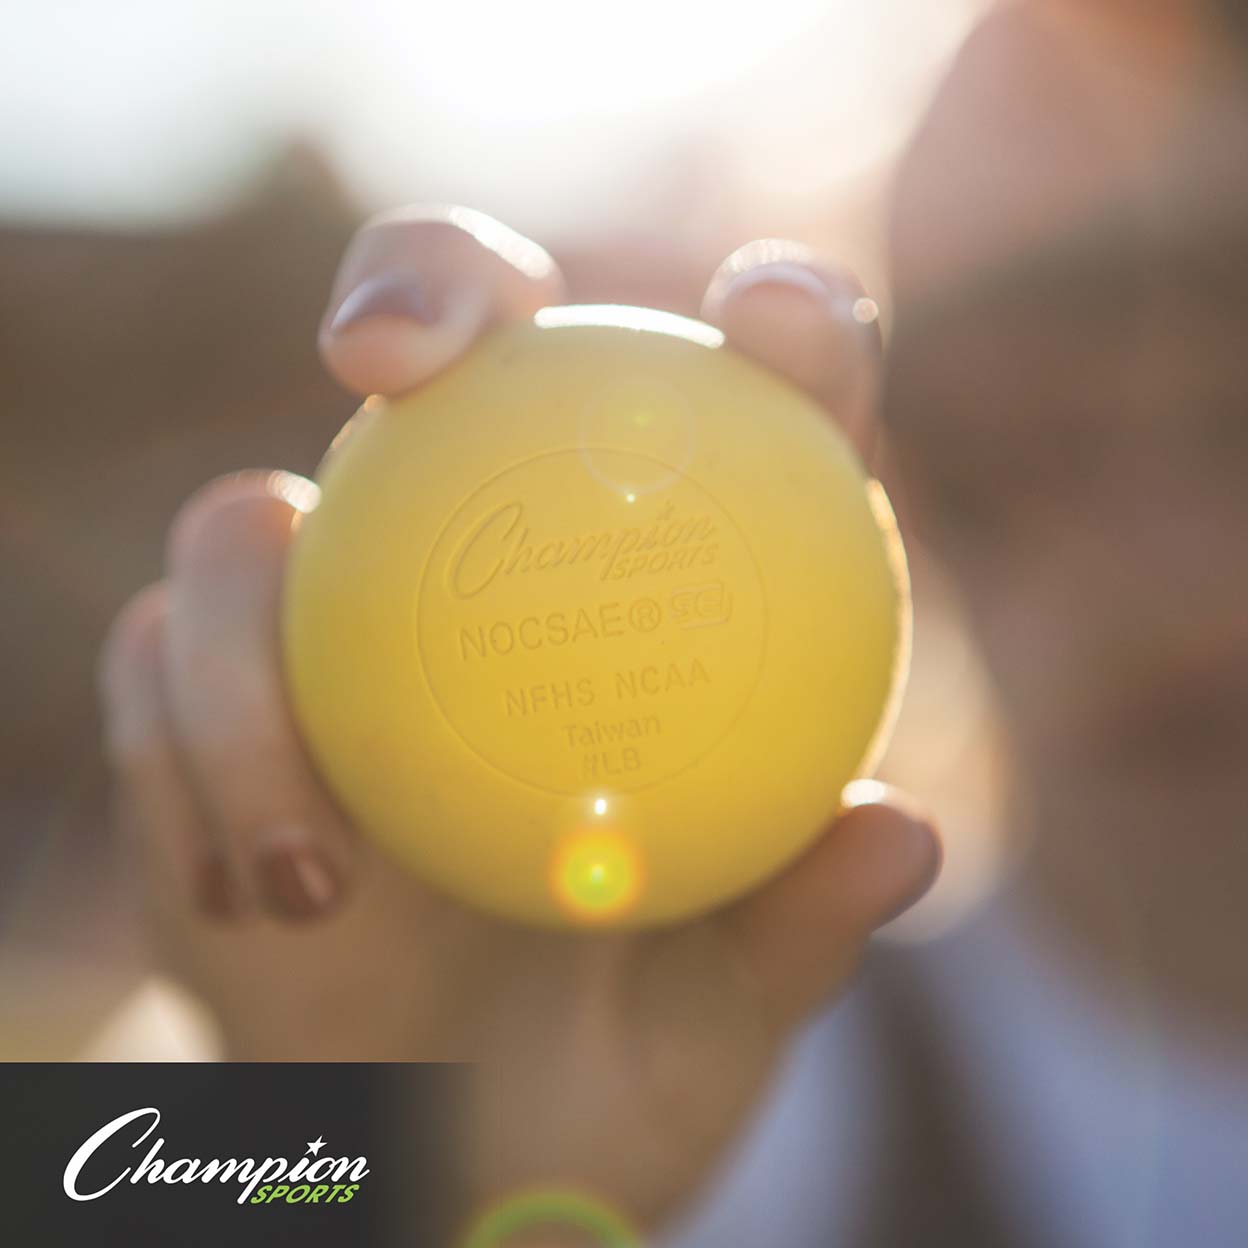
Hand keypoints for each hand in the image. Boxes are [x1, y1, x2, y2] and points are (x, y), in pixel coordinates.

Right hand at [97, 206, 939, 1228]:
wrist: (445, 1142)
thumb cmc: (614, 1065)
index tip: (765, 324)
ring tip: (312, 880)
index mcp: (663, 584)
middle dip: (421, 279)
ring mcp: (327, 616)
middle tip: (391, 356)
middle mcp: (486, 554)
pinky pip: (156, 679)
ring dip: (241, 670)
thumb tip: (898, 839)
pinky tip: (264, 904)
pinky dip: (194, 779)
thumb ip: (798, 929)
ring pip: (241, 528)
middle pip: (459, 336)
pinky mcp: (195, 696)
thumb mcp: (722, 1020)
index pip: (745, 400)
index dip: (781, 317)